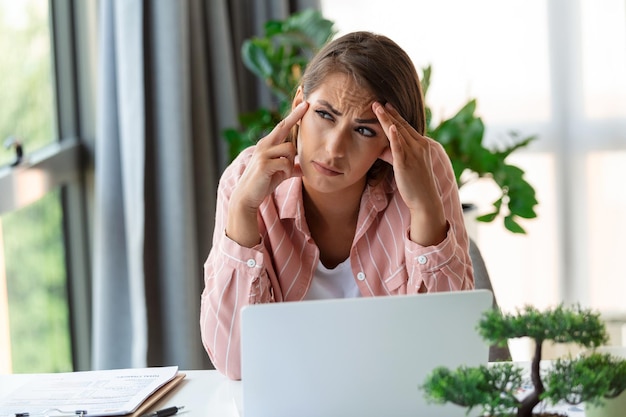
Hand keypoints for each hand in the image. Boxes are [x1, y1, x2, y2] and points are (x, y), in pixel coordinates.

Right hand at [226, 101, 308, 246]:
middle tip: (307, 104)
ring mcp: (263, 153)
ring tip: (283, 173)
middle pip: (284, 127)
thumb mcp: (280, 174)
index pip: (282, 126)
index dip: (294, 115)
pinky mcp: (264, 163)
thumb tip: (302, 169)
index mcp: (267, 144)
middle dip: (296, 116)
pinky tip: (280, 176)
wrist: (247, 197)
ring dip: (290, 162)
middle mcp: (264, 145)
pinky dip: (287, 171)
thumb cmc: (263, 184)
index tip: (305, 104)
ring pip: (290, 149)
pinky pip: (286, 163)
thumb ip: (291, 168)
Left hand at [373, 102, 446, 245]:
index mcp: (422, 145)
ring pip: (398, 132)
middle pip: (401, 125)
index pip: (406, 127)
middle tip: (377, 101)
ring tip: (376, 107)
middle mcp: (420, 146)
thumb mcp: (405, 165)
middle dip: (388, 112)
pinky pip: (399, 147)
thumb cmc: (415, 184)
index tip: (385, 105)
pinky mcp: (406, 163)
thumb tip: (381, 149)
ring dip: (386, 118)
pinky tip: (389, 126)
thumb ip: (393, 155)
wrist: (425, 200)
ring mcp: (414, 154)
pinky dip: (395, 136)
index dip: (395, 115)